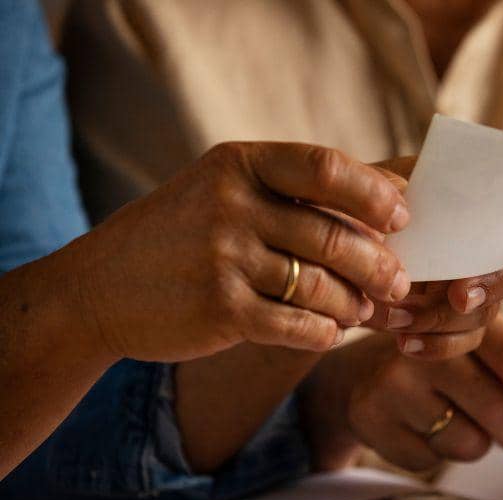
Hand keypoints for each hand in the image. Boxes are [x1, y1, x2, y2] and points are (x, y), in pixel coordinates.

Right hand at [73, 142, 411, 361]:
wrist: (97, 289)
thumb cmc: (181, 238)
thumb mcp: (223, 193)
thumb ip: (291, 195)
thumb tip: (390, 205)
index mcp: (239, 164)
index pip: (326, 167)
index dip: (375, 193)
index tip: (403, 217)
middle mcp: (232, 204)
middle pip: (335, 235)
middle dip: (380, 265)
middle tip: (400, 283)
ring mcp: (224, 257)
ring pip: (322, 285)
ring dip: (355, 304)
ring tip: (363, 311)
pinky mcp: (221, 310)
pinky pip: (299, 325)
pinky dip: (325, 332)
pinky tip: (329, 331)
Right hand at [301, 317, 502, 471]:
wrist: (355, 377)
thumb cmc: (437, 368)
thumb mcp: (479, 357)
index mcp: (460, 316)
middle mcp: (423, 341)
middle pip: (493, 403)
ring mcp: (392, 378)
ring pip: (465, 439)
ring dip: (474, 443)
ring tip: (456, 421)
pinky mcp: (370, 415)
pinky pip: (429, 460)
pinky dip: (435, 455)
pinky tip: (420, 430)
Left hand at [365, 156, 502, 359]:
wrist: (330, 261)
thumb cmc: (355, 213)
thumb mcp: (365, 188)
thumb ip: (389, 188)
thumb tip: (406, 205)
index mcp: (481, 198)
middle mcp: (491, 241)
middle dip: (493, 281)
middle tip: (460, 292)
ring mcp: (477, 286)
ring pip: (487, 311)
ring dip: (446, 317)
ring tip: (397, 309)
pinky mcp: (455, 324)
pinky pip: (463, 343)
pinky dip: (435, 346)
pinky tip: (405, 342)